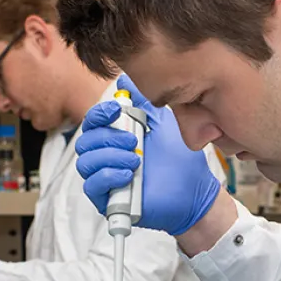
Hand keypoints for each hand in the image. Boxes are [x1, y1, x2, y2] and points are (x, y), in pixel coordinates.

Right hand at [75, 74, 221, 235]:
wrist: (194, 192)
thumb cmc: (180, 161)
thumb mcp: (163, 124)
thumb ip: (144, 102)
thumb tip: (125, 80)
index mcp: (117, 137)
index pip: (93, 122)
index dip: (99, 114)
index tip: (115, 110)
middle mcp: (108, 156)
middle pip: (85, 141)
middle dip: (108, 137)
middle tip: (134, 140)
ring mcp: (106, 178)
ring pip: (86, 162)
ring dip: (109, 157)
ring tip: (136, 160)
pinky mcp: (108, 200)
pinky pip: (92, 186)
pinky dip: (108, 176)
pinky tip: (128, 174)